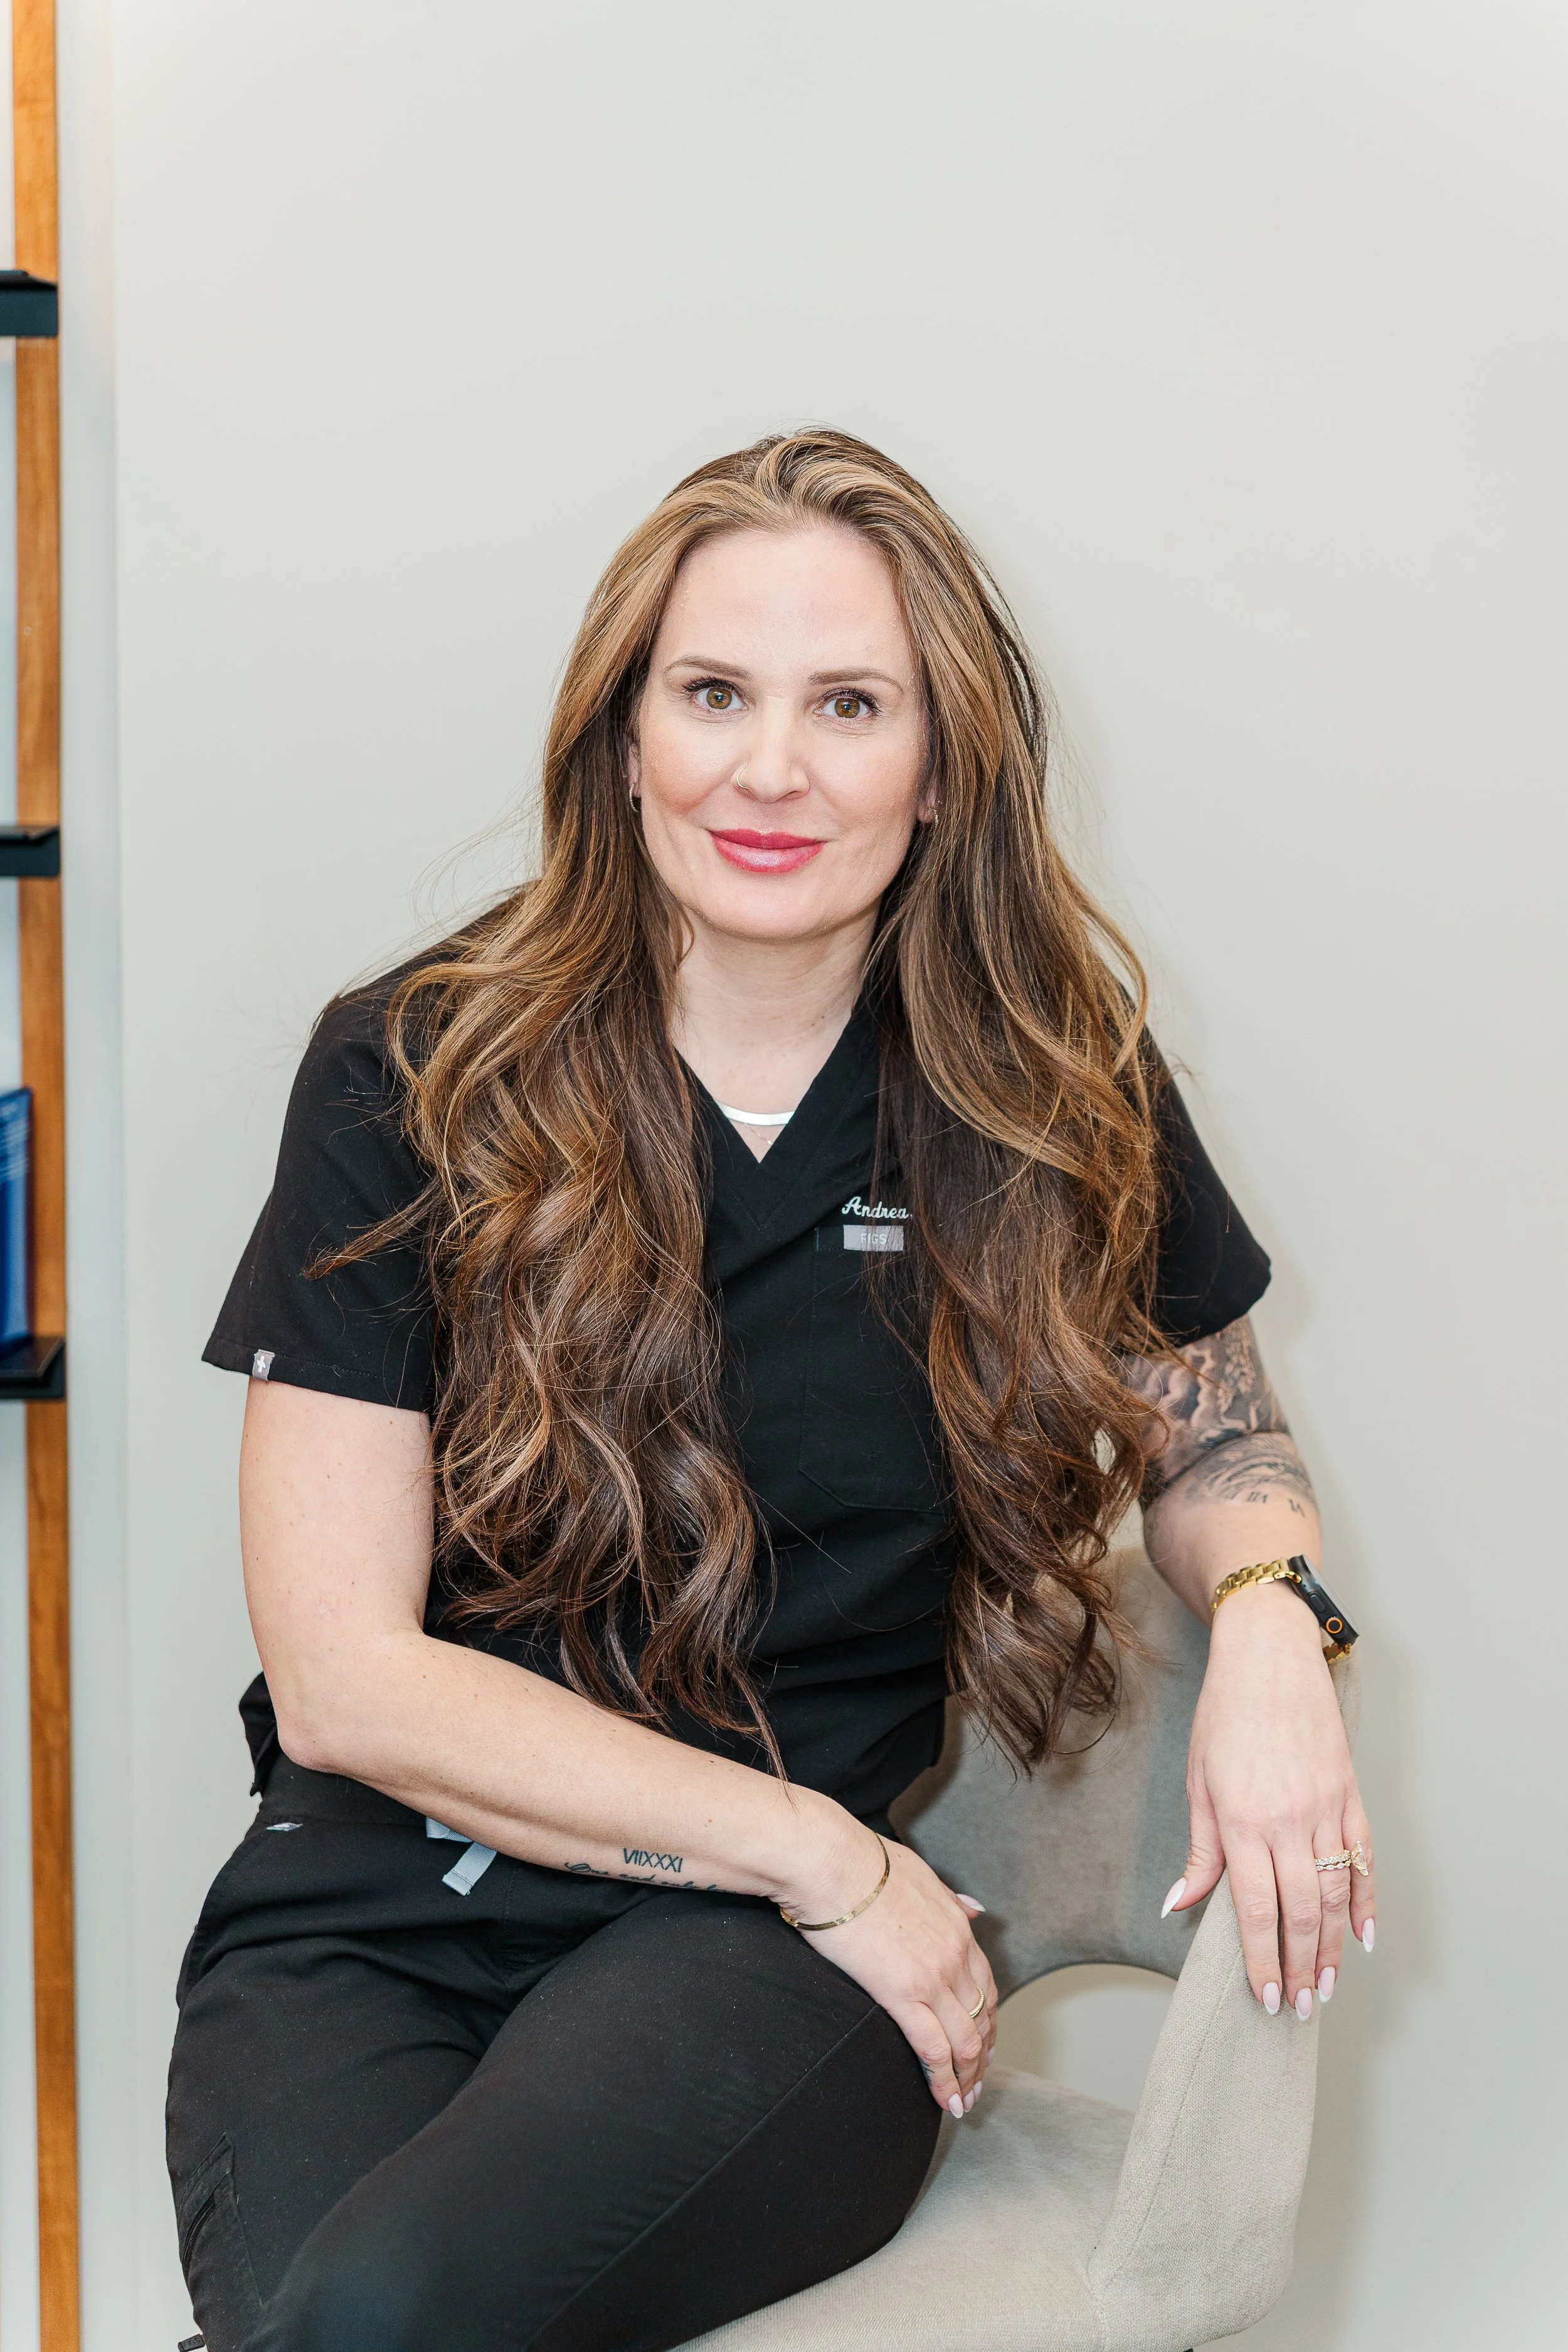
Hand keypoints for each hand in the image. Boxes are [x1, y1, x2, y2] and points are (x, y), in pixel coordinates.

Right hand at [780, 1820, 995, 2113]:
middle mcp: (955, 1954)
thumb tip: (976, 1909)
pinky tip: (945, 2101)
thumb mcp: (920, 1872)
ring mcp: (932, 1977)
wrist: (830, 1862)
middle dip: (982, 2057)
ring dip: (967, 2078)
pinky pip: (934, 2050)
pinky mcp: (903, 1994)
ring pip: (965, 2042)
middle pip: (982, 2019)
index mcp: (957, 1926)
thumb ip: (951, 1897)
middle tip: (976, 2083)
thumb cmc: (862, 1860)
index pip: (986, 1985)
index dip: (987, 2021)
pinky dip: (944, 2081)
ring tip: (962, 2102)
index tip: (984, 2043)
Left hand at [1165, 1582, 1375, 2016]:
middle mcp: (1288, 1820)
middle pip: (1302, 1912)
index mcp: (1243, 1820)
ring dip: (1332, 1946)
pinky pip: (1364, 1858)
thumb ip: (1199, 1850)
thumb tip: (1179, 1904)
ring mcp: (1325, 1807)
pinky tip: (1362, 1934)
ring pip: (1336, 1892)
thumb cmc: (1223, 1717)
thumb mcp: (1197, 1782)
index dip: (1262, 1960)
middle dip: (1300, 1967)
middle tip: (1300, 2007)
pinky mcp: (1350, 1793)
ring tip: (1327, 1986)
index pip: (1257, 1910)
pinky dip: (1366, 1900)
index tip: (1265, 1996)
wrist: (1268, 1658)